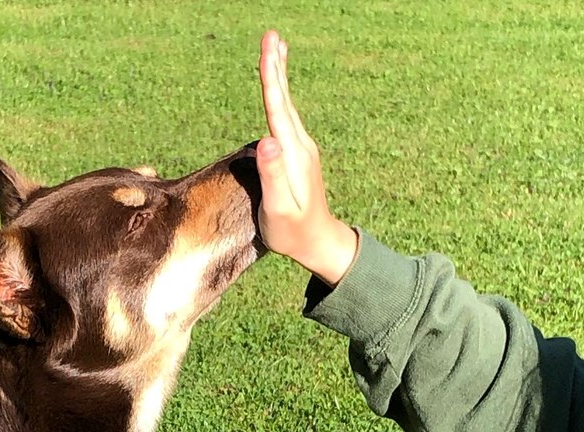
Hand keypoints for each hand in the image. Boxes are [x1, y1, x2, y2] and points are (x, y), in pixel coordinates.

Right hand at [257, 30, 357, 285]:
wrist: (317, 242)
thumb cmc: (293, 231)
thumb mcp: (279, 208)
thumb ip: (273, 175)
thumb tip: (267, 140)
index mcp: (294, 155)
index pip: (278, 109)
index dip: (272, 78)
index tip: (269, 48)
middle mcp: (301, 146)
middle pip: (284, 100)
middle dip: (276, 67)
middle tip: (272, 35)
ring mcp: (302, 150)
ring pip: (287, 106)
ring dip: (279, 77)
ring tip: (276, 50)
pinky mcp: (299, 156)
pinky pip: (287, 118)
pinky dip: (280, 97)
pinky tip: (277, 93)